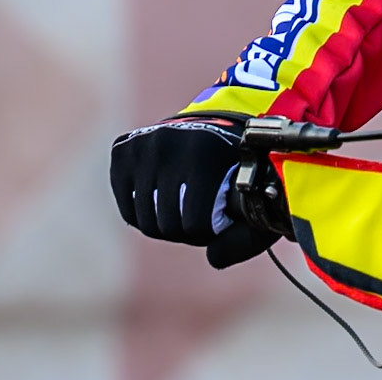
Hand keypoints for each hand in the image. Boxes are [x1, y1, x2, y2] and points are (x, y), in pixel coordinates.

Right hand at [109, 117, 276, 268]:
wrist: (224, 121)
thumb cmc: (244, 164)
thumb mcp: (258, 193)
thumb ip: (247, 235)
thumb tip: (214, 259)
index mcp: (206, 150)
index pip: (195, 224)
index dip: (208, 233)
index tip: (218, 222)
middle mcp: (169, 142)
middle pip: (167, 226)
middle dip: (186, 231)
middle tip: (201, 219)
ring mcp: (143, 144)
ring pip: (145, 221)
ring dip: (166, 225)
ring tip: (185, 211)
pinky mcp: (123, 149)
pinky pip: (127, 209)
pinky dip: (145, 214)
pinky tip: (164, 201)